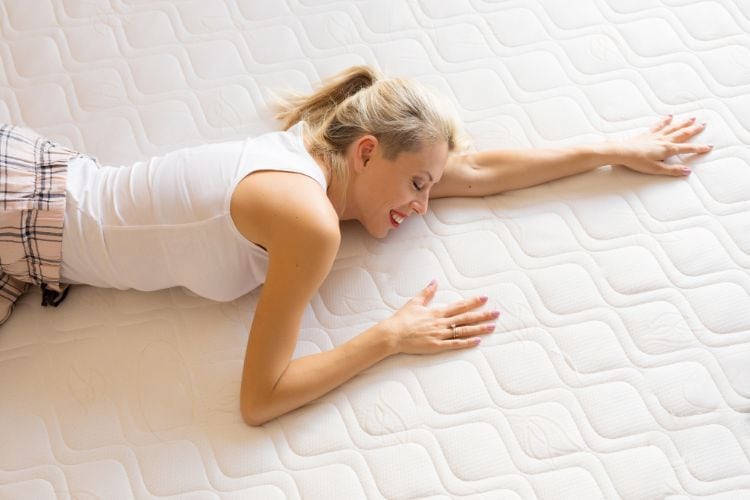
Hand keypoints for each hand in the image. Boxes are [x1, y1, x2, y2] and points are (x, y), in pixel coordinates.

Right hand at [383, 280, 499, 354]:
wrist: (393, 334)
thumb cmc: (402, 319)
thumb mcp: (414, 302)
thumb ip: (426, 292)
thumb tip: (434, 281)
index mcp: (437, 312)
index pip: (459, 306)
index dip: (473, 302)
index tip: (484, 298)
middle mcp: (441, 323)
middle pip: (466, 318)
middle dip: (482, 315)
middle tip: (496, 313)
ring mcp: (440, 335)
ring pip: (464, 331)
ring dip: (479, 328)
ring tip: (492, 326)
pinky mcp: (437, 346)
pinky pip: (455, 344)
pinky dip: (467, 342)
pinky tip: (477, 341)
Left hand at [610, 115, 712, 175]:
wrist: (622, 152)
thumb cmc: (637, 162)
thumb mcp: (656, 169)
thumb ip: (672, 170)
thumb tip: (688, 171)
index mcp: (668, 149)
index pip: (688, 149)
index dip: (699, 148)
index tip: (709, 146)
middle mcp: (664, 140)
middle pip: (682, 133)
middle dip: (694, 129)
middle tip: (704, 124)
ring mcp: (655, 135)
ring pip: (673, 127)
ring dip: (683, 122)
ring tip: (691, 117)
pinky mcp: (647, 133)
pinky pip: (659, 124)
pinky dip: (665, 120)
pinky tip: (669, 116)